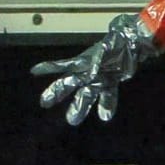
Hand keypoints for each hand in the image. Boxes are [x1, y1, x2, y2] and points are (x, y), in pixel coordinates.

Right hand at [31, 13, 157, 124]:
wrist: (129, 44)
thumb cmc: (114, 43)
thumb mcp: (106, 50)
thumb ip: (98, 60)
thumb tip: (92, 72)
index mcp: (83, 62)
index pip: (64, 66)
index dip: (49, 67)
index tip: (34, 71)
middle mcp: (87, 72)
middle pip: (70, 84)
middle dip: (57, 93)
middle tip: (44, 103)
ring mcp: (98, 79)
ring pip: (86, 94)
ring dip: (80, 107)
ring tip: (72, 120)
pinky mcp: (110, 83)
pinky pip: (108, 95)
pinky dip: (107, 105)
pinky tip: (105, 117)